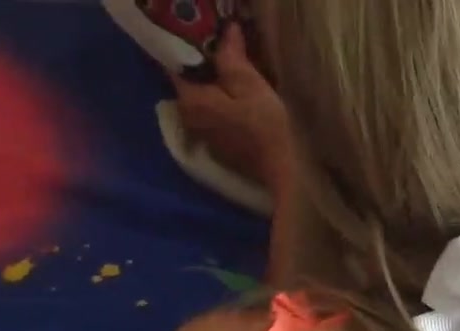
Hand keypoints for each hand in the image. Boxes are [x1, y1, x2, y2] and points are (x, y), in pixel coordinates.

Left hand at [170, 24, 289, 192]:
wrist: (281, 169)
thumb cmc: (266, 126)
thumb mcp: (250, 86)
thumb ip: (231, 58)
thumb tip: (226, 32)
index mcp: (190, 99)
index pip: (178, 63)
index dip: (195, 47)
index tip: (214, 39)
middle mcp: (186, 115)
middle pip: (190, 80)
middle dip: (206, 65)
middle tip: (229, 52)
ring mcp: (198, 131)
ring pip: (201, 96)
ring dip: (214, 84)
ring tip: (235, 72)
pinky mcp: (213, 142)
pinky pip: (210, 111)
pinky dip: (220, 100)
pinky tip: (238, 97)